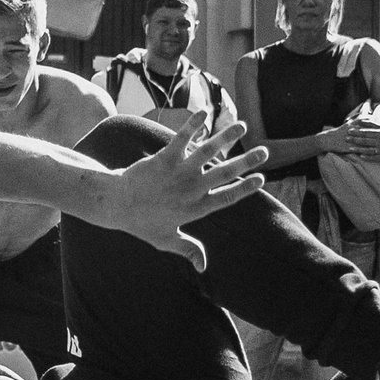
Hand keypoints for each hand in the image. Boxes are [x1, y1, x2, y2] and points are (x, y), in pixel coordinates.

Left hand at [106, 117, 265, 272]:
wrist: (114, 205)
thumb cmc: (141, 222)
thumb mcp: (166, 241)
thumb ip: (188, 250)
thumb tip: (203, 267)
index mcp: (195, 208)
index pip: (227, 198)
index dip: (245, 188)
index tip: (262, 178)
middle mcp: (190, 190)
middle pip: (224, 174)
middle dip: (246, 162)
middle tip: (265, 151)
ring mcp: (178, 173)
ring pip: (207, 152)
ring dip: (226, 137)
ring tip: (241, 125)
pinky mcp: (163, 159)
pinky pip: (181, 139)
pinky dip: (193, 125)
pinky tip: (205, 112)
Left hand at [339, 120, 379, 159]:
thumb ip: (372, 124)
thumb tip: (361, 121)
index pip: (366, 132)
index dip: (357, 132)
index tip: (349, 131)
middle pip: (365, 140)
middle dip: (355, 139)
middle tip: (345, 138)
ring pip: (368, 150)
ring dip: (358, 149)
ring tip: (350, 148)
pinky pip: (374, 158)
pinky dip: (368, 157)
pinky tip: (361, 156)